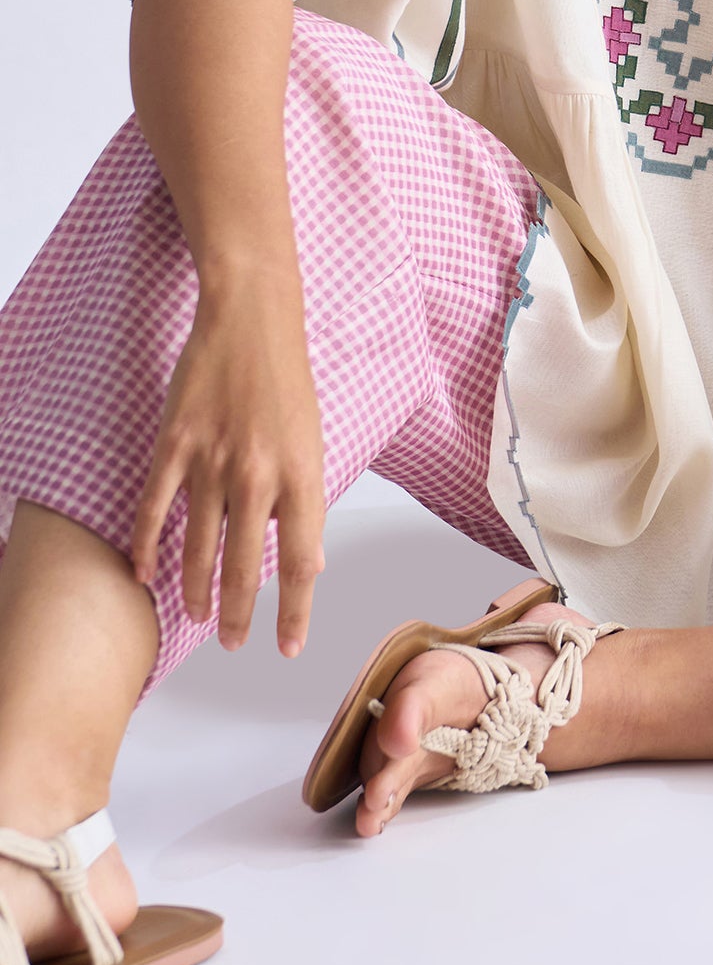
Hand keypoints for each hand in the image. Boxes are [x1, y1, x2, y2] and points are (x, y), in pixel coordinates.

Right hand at [129, 285, 326, 655]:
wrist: (252, 318)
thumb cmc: (287, 381)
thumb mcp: (313, 440)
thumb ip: (306, 501)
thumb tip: (312, 560)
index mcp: (302, 473)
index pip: (301, 561)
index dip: (294, 610)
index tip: (288, 646)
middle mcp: (258, 474)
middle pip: (246, 565)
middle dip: (240, 614)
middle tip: (235, 643)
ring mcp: (212, 460)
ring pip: (200, 546)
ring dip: (198, 589)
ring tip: (199, 614)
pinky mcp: (175, 445)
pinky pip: (157, 509)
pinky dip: (150, 547)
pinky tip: (147, 575)